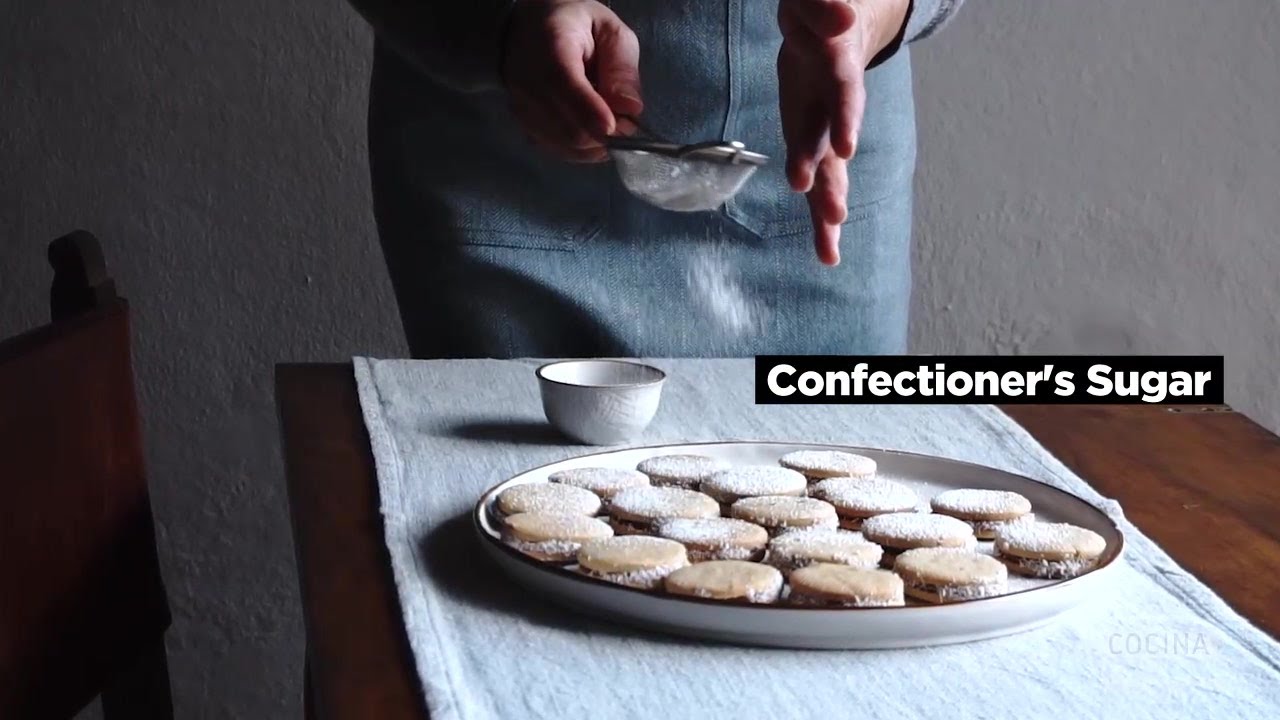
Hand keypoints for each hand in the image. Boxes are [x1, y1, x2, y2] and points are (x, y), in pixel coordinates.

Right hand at [501, 0, 642, 162]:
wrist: (527, 28)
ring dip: (596, 142)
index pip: (565, 86)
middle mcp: (528, 82)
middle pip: (569, 129)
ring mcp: (522, 108)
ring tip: (605, 117)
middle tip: (625, 121)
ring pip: (566, 146)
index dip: (592, 113)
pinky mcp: (524, 126)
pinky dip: (582, 148)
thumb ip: (621, 66)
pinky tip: (590, 128)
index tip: (618, 127)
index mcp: (551, 47)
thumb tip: (630, 108)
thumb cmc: (573, 24)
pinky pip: (558, 150)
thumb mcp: (609, 30)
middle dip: (606, 134)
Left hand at [778, 0, 908, 264]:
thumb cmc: (817, 13)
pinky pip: (816, 182)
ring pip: (829, 174)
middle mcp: (835, 107)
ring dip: (827, 207)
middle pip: (835, 147)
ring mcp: (825, 128)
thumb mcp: (815, 4)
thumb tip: (838, 21)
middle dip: (833, 180)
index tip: (846, 146)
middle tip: (834, 213)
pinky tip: (828, 253)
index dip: (845, 119)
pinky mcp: (812, 142)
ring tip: (830, 246)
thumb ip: (824, 10)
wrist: (828, 25)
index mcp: (836, 68)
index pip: (842, 94)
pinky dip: (819, 216)